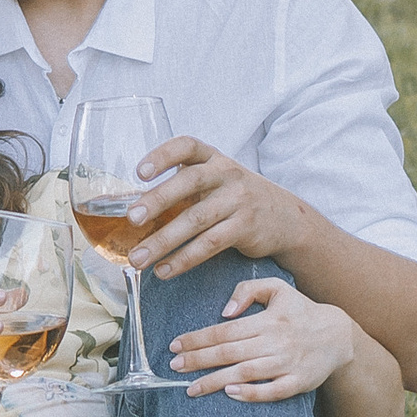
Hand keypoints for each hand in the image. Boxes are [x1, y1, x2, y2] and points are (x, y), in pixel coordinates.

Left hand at [128, 135, 304, 279]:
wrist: (286, 218)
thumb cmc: (236, 197)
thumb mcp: (216, 180)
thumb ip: (183, 185)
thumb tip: (131, 206)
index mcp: (213, 157)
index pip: (186, 146)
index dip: (162, 156)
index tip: (139, 172)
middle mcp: (227, 173)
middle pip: (189, 182)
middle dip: (157, 200)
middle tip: (131, 218)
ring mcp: (238, 200)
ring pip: (196, 220)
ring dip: (163, 241)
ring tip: (138, 258)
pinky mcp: (245, 227)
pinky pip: (209, 245)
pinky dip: (184, 259)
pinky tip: (164, 270)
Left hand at [168, 275, 355, 402]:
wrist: (338, 335)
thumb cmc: (300, 311)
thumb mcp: (278, 288)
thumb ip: (248, 291)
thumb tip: (224, 311)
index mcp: (267, 319)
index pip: (224, 331)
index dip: (197, 338)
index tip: (174, 346)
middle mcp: (275, 341)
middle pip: (229, 353)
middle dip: (198, 360)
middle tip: (174, 367)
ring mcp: (287, 364)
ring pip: (245, 373)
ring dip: (215, 381)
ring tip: (191, 389)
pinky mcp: (298, 383)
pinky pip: (272, 392)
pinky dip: (251, 393)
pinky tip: (229, 394)